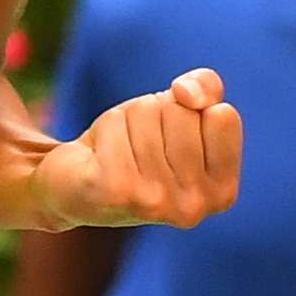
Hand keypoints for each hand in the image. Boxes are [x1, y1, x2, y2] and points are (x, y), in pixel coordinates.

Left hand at [32, 67, 240, 229]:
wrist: (72, 187)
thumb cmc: (134, 146)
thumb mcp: (178, 112)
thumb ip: (205, 89)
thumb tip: (186, 92)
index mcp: (223, 191)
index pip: (222, 115)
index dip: (189, 111)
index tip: (170, 136)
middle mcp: (196, 205)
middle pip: (182, 113)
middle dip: (154, 114)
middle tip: (137, 145)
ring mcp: (157, 203)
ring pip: (147, 114)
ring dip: (126, 122)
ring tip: (118, 151)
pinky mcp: (117, 192)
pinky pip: (116, 126)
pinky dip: (104, 130)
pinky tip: (99, 157)